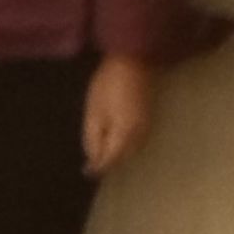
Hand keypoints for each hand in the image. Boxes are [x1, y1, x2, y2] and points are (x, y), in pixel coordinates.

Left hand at [82, 52, 153, 174]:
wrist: (132, 61)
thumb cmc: (108, 85)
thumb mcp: (94, 112)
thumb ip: (93, 138)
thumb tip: (93, 160)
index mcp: (125, 135)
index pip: (111, 160)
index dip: (98, 167)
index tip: (85, 171)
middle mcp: (139, 136)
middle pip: (123, 158)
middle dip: (109, 163)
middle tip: (93, 164)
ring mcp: (146, 127)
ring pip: (132, 151)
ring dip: (118, 156)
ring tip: (103, 154)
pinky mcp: (148, 119)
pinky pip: (137, 141)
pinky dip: (126, 146)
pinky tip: (116, 141)